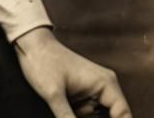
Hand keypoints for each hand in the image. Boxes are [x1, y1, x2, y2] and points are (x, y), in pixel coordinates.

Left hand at [14, 27, 131, 117]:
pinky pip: (90, 114)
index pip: (124, 117)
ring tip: (66, 105)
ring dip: (84, 116)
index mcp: (106, 83)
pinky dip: (81, 115)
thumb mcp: (54, 94)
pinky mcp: (85, 94)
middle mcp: (106, 86)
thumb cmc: (42, 61)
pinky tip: (67, 109)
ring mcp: (95, 91)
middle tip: (73, 112)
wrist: (29, 44)